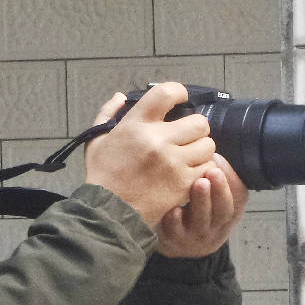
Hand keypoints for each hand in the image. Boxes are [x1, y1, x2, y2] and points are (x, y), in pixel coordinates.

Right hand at [84, 83, 217, 229]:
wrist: (108, 213)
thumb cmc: (102, 176)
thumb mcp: (97, 140)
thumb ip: (108, 114)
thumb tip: (120, 96)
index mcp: (136, 124)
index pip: (166, 92)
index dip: (179, 92)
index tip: (181, 98)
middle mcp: (158, 140)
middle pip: (199, 122)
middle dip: (195, 128)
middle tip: (187, 137)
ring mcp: (173, 162)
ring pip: (208, 145)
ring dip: (201, 150)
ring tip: (189, 156)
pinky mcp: (184, 183)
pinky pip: (207, 169)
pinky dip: (202, 170)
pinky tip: (189, 173)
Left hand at [154, 153, 247, 257]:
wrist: (178, 242)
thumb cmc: (194, 208)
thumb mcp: (212, 194)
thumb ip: (212, 172)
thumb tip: (205, 140)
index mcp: (230, 209)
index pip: (238, 194)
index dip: (230, 178)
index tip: (217, 158)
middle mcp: (216, 224)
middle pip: (224, 209)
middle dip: (220, 189)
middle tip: (212, 171)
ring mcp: (196, 235)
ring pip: (203, 220)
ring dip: (201, 201)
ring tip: (197, 183)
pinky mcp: (176, 241)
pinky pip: (176, 232)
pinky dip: (175, 222)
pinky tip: (172, 209)